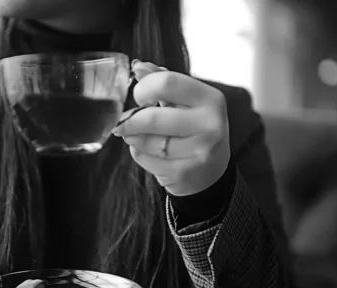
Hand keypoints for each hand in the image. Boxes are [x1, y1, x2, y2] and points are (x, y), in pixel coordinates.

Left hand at [113, 60, 230, 195]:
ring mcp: (199, 151)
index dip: (144, 88)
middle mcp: (209, 124)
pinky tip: (147, 151)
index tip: (139, 95)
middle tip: (124, 120)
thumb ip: (164, 81)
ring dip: (132, 137)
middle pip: (152, 117)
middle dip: (130, 119)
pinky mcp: (185, 173)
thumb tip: (138, 66)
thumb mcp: (188, 102)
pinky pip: (146, 159)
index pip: (167, 83)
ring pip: (146, 141)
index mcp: (210, 99)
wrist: (212, 172)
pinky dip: (139, 154)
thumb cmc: (196, 130)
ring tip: (134, 134)